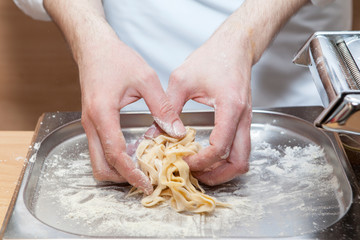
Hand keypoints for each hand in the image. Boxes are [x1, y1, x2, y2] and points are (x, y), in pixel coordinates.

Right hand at [79, 35, 184, 194]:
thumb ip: (162, 107)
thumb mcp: (145, 79)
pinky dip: (115, 158)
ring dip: (118, 169)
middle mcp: (91, 123)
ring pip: (98, 160)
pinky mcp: (92, 122)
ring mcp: (89, 124)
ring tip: (142, 168)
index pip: (116, 154)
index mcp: (102, 113)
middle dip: (122, 178)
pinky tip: (134, 153)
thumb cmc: (116, 58)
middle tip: (146, 179)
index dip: (132, 173)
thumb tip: (176, 132)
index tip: (147, 184)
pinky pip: (100, 149)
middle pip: (101, 166)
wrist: (93, 47)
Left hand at [167, 28, 251, 185]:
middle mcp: (243, 117)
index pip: (219, 148)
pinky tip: (207, 153)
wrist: (234, 46)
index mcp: (230, 107)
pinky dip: (226, 157)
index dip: (201, 161)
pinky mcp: (243, 120)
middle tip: (195, 175)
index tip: (184, 162)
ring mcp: (246, 120)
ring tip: (201, 169)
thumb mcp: (182, 80)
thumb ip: (168, 108)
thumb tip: (154, 133)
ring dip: (223, 169)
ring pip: (243, 158)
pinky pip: (239, 148)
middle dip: (218, 175)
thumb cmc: (212, 57)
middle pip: (239, 162)